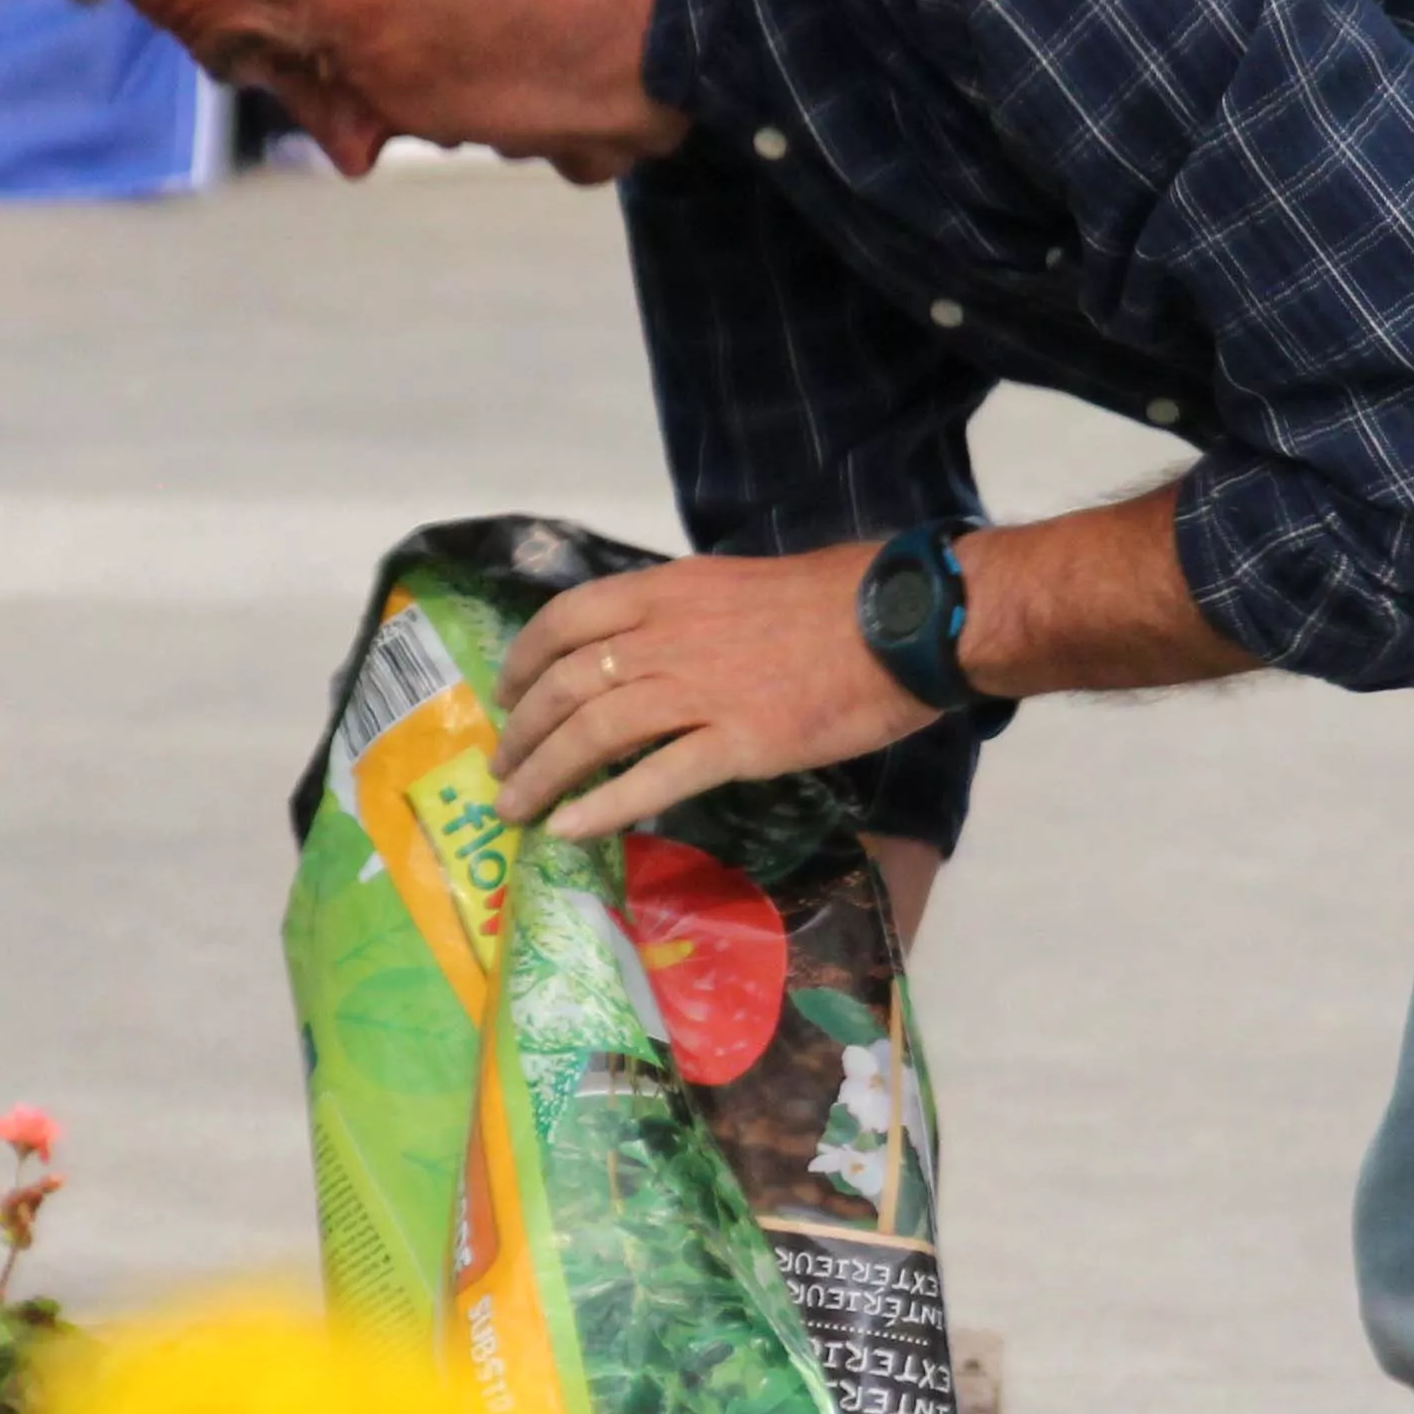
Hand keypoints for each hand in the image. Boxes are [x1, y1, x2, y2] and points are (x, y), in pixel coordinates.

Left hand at [491, 545, 933, 842]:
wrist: (909, 622)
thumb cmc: (843, 598)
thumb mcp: (743, 583)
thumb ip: (692, 612)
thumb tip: (658, 643)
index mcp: (672, 590)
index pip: (568, 618)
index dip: (525, 659)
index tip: (508, 693)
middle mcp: (672, 636)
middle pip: (567, 683)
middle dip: (523, 731)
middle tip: (504, 769)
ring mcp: (703, 690)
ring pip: (595, 732)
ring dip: (544, 774)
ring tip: (515, 809)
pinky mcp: (741, 741)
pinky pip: (655, 778)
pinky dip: (604, 807)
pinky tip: (570, 830)